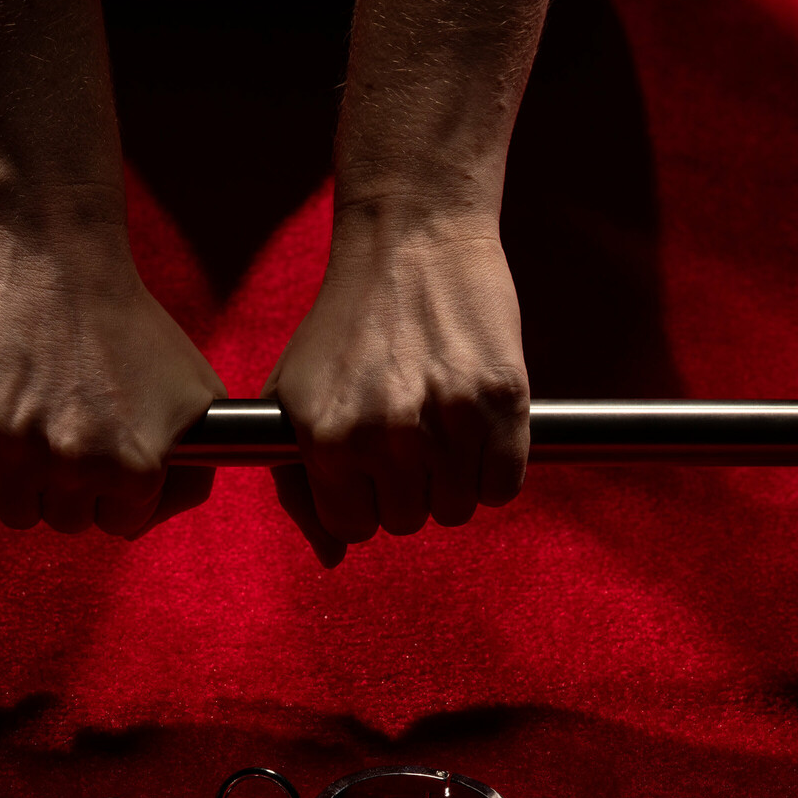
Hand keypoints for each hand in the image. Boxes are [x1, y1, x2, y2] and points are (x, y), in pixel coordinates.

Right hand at [0, 233, 227, 536]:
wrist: (54, 259)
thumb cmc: (131, 327)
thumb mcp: (198, 396)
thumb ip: (194, 473)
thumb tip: (149, 524)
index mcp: (135, 468)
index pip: (118, 524)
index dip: (113, 487)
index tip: (106, 446)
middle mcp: (74, 467)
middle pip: (64, 521)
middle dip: (69, 484)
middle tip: (67, 427)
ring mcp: (12, 451)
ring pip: (14, 513)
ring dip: (22, 483)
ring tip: (33, 426)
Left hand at [264, 229, 529, 565]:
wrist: (409, 240)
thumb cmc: (344, 324)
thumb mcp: (293, 395)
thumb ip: (297, 483)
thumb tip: (332, 557)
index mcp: (326, 436)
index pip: (354, 528)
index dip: (363, 500)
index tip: (368, 467)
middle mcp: (385, 434)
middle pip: (409, 521)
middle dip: (407, 489)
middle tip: (408, 435)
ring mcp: (447, 418)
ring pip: (458, 509)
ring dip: (452, 480)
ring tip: (440, 427)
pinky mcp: (502, 399)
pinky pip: (504, 487)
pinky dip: (495, 470)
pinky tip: (476, 430)